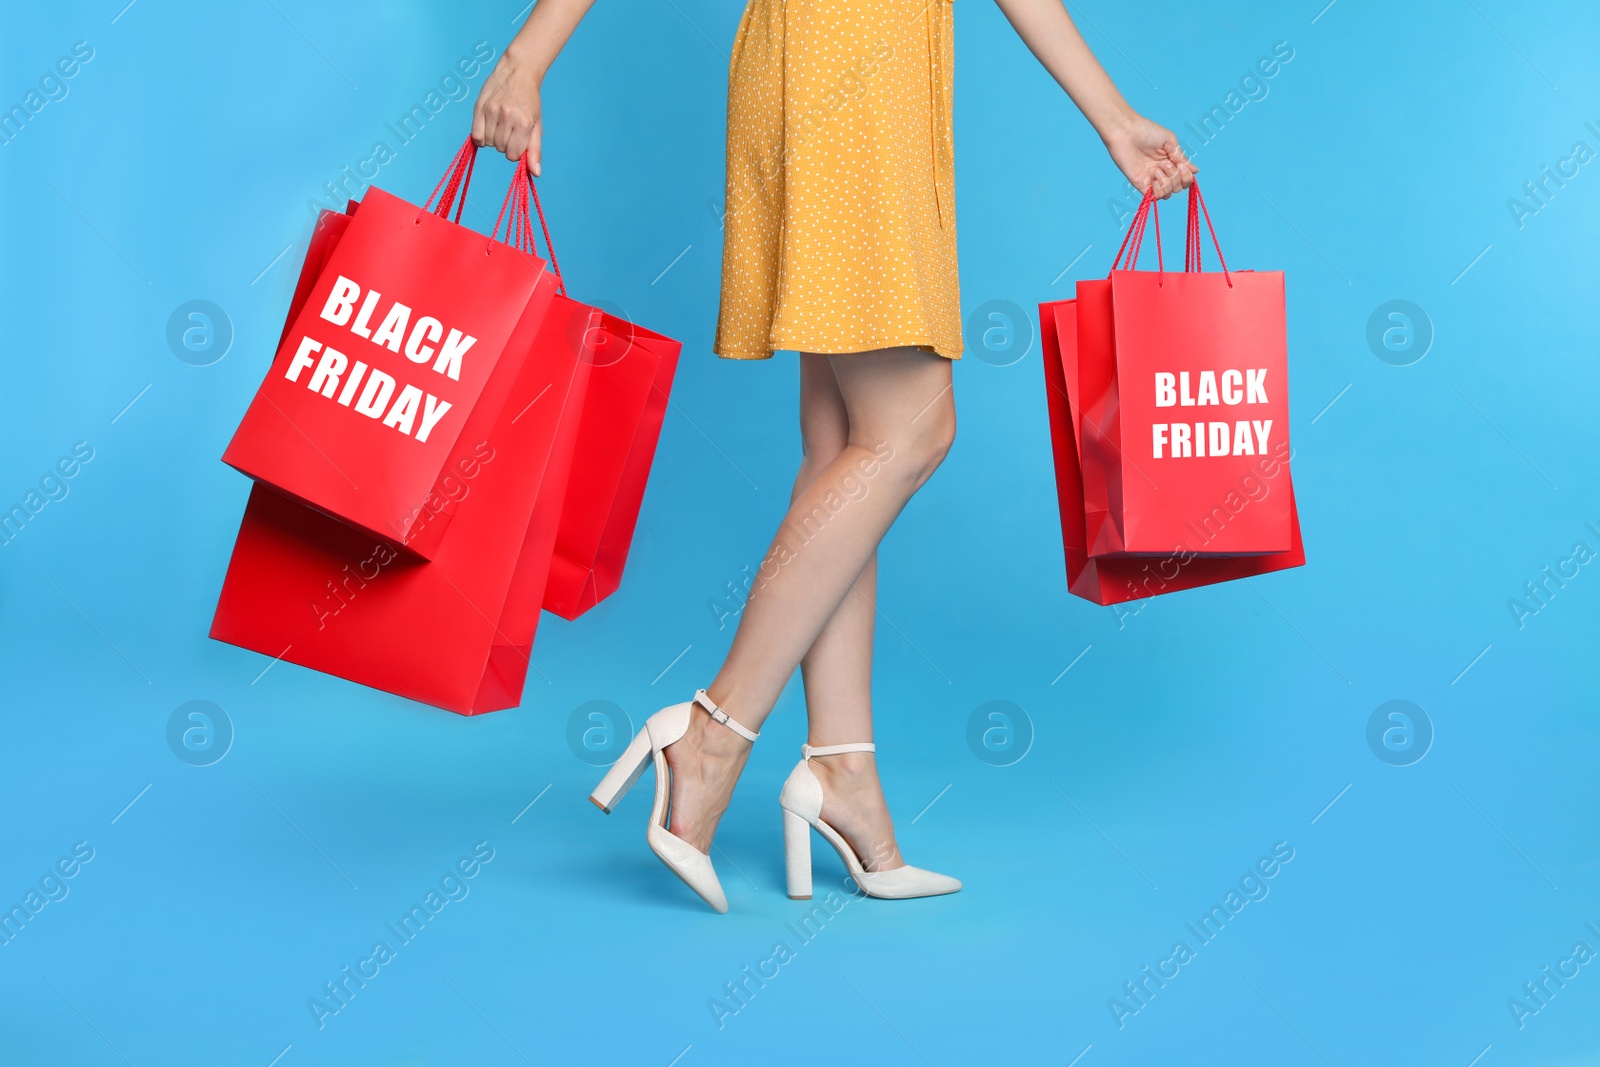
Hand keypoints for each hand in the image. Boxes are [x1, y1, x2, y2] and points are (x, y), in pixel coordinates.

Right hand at [472, 48, 543, 175]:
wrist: (518, 72)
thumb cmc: (530, 101)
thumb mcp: (536, 125)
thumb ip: (534, 150)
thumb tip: (535, 173)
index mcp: (523, 123)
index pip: (513, 155)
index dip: (516, 151)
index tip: (518, 141)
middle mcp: (507, 117)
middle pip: (501, 149)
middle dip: (506, 144)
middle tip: (510, 129)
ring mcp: (491, 111)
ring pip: (489, 143)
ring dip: (494, 139)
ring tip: (500, 124)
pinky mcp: (479, 107)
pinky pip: (476, 135)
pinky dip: (482, 137)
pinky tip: (488, 129)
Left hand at [1104, 114, 1195, 199]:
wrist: (1126, 131)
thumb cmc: (1146, 131)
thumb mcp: (1169, 141)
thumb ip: (1180, 157)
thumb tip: (1195, 171)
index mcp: (1170, 162)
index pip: (1184, 179)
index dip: (1187, 177)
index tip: (1181, 165)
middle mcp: (1162, 173)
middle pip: (1177, 187)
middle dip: (1176, 177)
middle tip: (1165, 163)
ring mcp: (1151, 179)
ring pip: (1167, 194)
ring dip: (1167, 183)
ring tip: (1157, 169)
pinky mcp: (1139, 183)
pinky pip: (1153, 198)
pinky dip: (1158, 192)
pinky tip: (1154, 180)